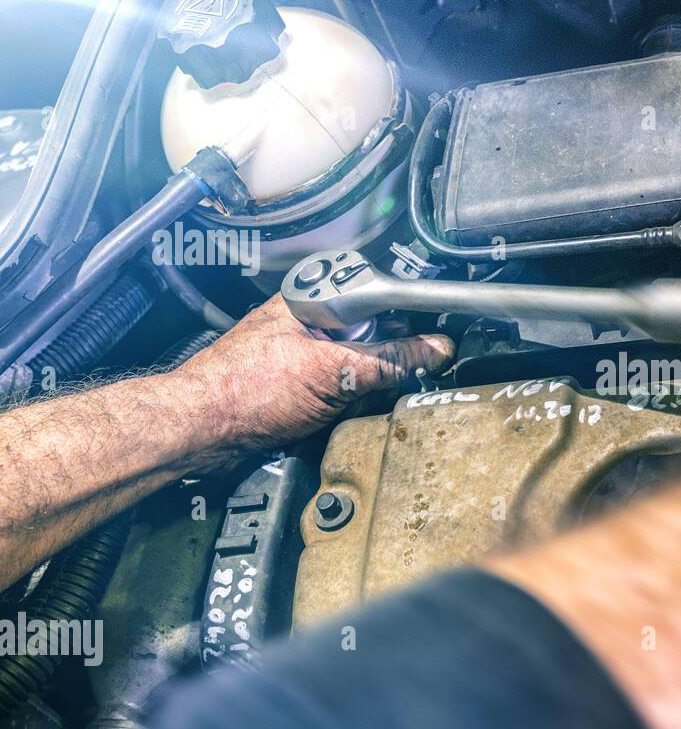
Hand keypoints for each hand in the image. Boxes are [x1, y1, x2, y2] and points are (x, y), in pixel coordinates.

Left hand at [174, 294, 453, 455]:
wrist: (200, 431)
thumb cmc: (243, 390)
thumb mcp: (332, 372)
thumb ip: (388, 360)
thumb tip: (433, 350)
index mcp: (312, 298)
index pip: (380, 296)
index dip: (407, 320)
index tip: (430, 344)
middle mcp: (308, 321)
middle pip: (372, 332)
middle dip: (385, 359)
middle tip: (386, 380)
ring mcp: (301, 353)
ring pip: (357, 363)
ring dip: (364, 386)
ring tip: (353, 400)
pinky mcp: (296, 383)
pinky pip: (338, 387)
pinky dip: (346, 403)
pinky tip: (337, 414)